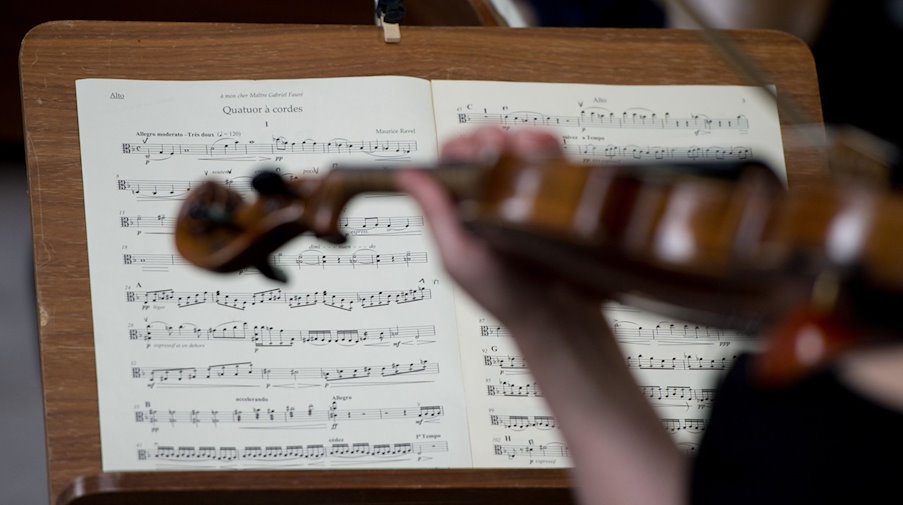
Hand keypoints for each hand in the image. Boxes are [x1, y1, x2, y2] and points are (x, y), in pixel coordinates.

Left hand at [395, 127, 600, 335]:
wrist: (557, 318)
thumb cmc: (505, 296)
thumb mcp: (459, 257)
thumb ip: (435, 214)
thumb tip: (407, 175)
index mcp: (459, 209)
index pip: (451, 161)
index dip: (459, 147)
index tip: (472, 151)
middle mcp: (490, 197)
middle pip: (484, 145)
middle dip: (489, 136)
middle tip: (498, 146)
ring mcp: (523, 193)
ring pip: (517, 144)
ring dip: (518, 137)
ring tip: (522, 149)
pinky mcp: (555, 194)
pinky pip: (550, 157)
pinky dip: (547, 145)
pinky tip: (544, 153)